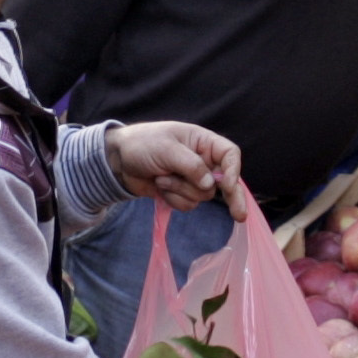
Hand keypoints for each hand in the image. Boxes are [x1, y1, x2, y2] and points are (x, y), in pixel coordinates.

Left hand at [108, 120, 248, 213]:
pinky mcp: (180, 193)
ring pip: (202, 195)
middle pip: (224, 181)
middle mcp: (202, 161)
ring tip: (161, 178)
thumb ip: (191, 165)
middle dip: (231, 197)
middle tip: (240, 215)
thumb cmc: (142, 145)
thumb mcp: (167, 149)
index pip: (229, 154)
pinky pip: (188, 204)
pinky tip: (159, 187)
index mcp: (202, 142)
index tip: (227, 185)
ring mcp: (192, 179)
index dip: (233, 170)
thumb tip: (211, 185)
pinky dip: (173, 199)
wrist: (117, 161)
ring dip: (181, 191)